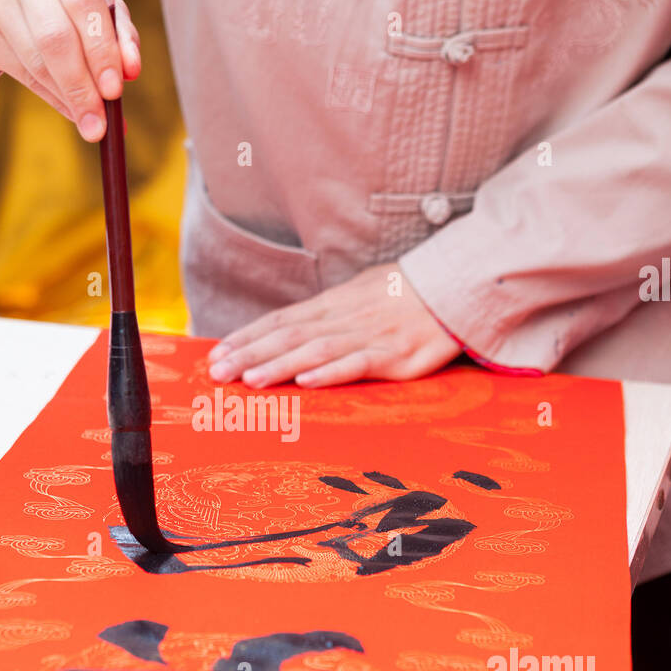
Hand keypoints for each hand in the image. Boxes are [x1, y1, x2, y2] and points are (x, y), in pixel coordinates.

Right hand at [0, 0, 140, 140]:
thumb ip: (119, 31)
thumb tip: (130, 70)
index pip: (84, 2)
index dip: (101, 51)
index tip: (116, 90)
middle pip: (56, 37)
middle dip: (82, 86)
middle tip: (99, 123)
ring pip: (36, 60)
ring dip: (67, 97)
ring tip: (88, 120)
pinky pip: (18, 71)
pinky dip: (47, 93)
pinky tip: (63, 101)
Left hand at [207, 263, 458, 387]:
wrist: (454, 287)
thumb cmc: (404, 296)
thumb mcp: (359, 295)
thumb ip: (326, 315)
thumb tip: (288, 330)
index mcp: (334, 304)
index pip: (280, 320)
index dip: (246, 337)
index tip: (216, 353)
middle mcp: (344, 318)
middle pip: (289, 336)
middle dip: (249, 355)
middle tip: (216, 373)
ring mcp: (369, 336)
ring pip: (315, 351)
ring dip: (280, 365)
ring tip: (249, 381)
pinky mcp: (395, 356)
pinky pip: (358, 364)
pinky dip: (331, 372)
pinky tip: (307, 382)